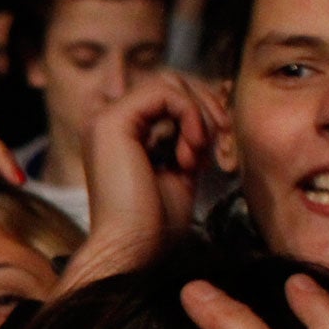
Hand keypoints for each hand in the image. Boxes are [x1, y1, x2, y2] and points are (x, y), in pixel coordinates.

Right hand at [64, 71, 227, 290]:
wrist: (133, 249)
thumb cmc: (154, 223)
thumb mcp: (182, 171)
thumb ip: (190, 138)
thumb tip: (214, 112)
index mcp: (121, 132)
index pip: (169, 94)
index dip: (203, 108)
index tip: (220, 142)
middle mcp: (108, 120)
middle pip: (171, 79)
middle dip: (207, 104)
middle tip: (222, 138)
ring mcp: (106, 119)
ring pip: (169, 80)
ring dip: (200, 110)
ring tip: (203, 149)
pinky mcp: (112, 122)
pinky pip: (164, 93)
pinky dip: (190, 115)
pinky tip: (192, 149)